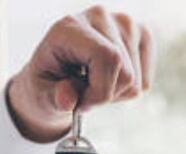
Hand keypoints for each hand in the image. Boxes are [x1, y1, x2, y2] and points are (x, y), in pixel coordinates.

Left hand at [7, 5, 154, 141]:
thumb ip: (54, 97)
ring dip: (116, 94)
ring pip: (136, 80)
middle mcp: (98, 16)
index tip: (83, 104)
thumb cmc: (47, 84)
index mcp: (69, 27)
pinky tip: (111, 81)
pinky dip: (129, 89)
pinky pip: (145, 78)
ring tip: (94, 86)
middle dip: (105, 95)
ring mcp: (122, 22)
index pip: (107, 58)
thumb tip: (67, 98)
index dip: (100, 90)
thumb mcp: (41, 95)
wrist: (54, 78)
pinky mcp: (139, 33)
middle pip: (125, 72)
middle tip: (85, 96)